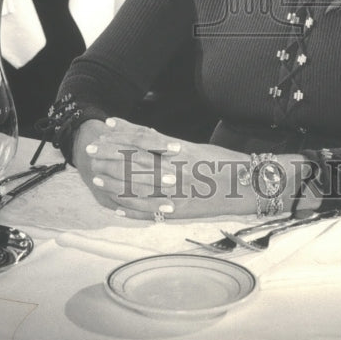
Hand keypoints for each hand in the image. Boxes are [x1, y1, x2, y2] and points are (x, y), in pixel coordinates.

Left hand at [74, 117, 256, 220]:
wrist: (248, 186)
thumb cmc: (224, 163)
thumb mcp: (197, 148)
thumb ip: (171, 145)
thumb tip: (146, 137)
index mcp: (180, 153)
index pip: (144, 141)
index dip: (123, 134)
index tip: (106, 127)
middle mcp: (175, 172)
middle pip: (136, 163)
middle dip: (111, 157)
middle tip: (92, 152)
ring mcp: (176, 194)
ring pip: (138, 188)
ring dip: (116, 183)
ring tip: (97, 176)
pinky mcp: (179, 212)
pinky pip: (149, 211)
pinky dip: (131, 208)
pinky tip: (116, 205)